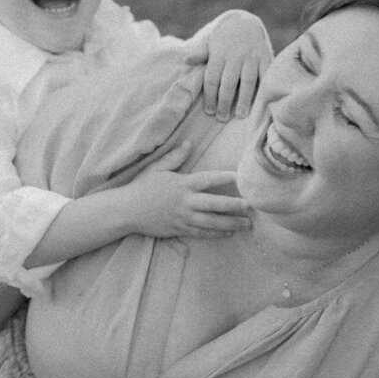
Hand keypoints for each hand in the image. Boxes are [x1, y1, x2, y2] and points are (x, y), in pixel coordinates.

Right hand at [125, 166, 250, 238]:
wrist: (126, 211)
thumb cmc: (142, 187)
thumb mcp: (156, 168)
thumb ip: (175, 156)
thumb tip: (189, 142)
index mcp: (182, 184)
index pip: (208, 179)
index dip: (225, 177)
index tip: (240, 177)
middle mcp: (186, 202)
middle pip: (215, 204)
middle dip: (234, 206)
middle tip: (251, 207)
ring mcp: (183, 218)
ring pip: (212, 223)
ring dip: (230, 224)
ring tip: (246, 225)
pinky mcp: (179, 230)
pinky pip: (201, 233)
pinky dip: (216, 234)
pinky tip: (228, 234)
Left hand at [186, 12, 272, 119]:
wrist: (245, 22)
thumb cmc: (223, 39)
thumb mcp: (210, 43)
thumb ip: (200, 53)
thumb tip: (186, 59)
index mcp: (219, 54)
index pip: (212, 78)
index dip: (210, 96)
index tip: (209, 111)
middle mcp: (235, 56)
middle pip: (228, 82)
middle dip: (224, 101)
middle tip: (221, 118)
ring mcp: (251, 56)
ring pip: (247, 81)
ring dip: (244, 99)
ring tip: (241, 115)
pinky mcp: (266, 57)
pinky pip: (265, 74)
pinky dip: (263, 88)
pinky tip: (260, 102)